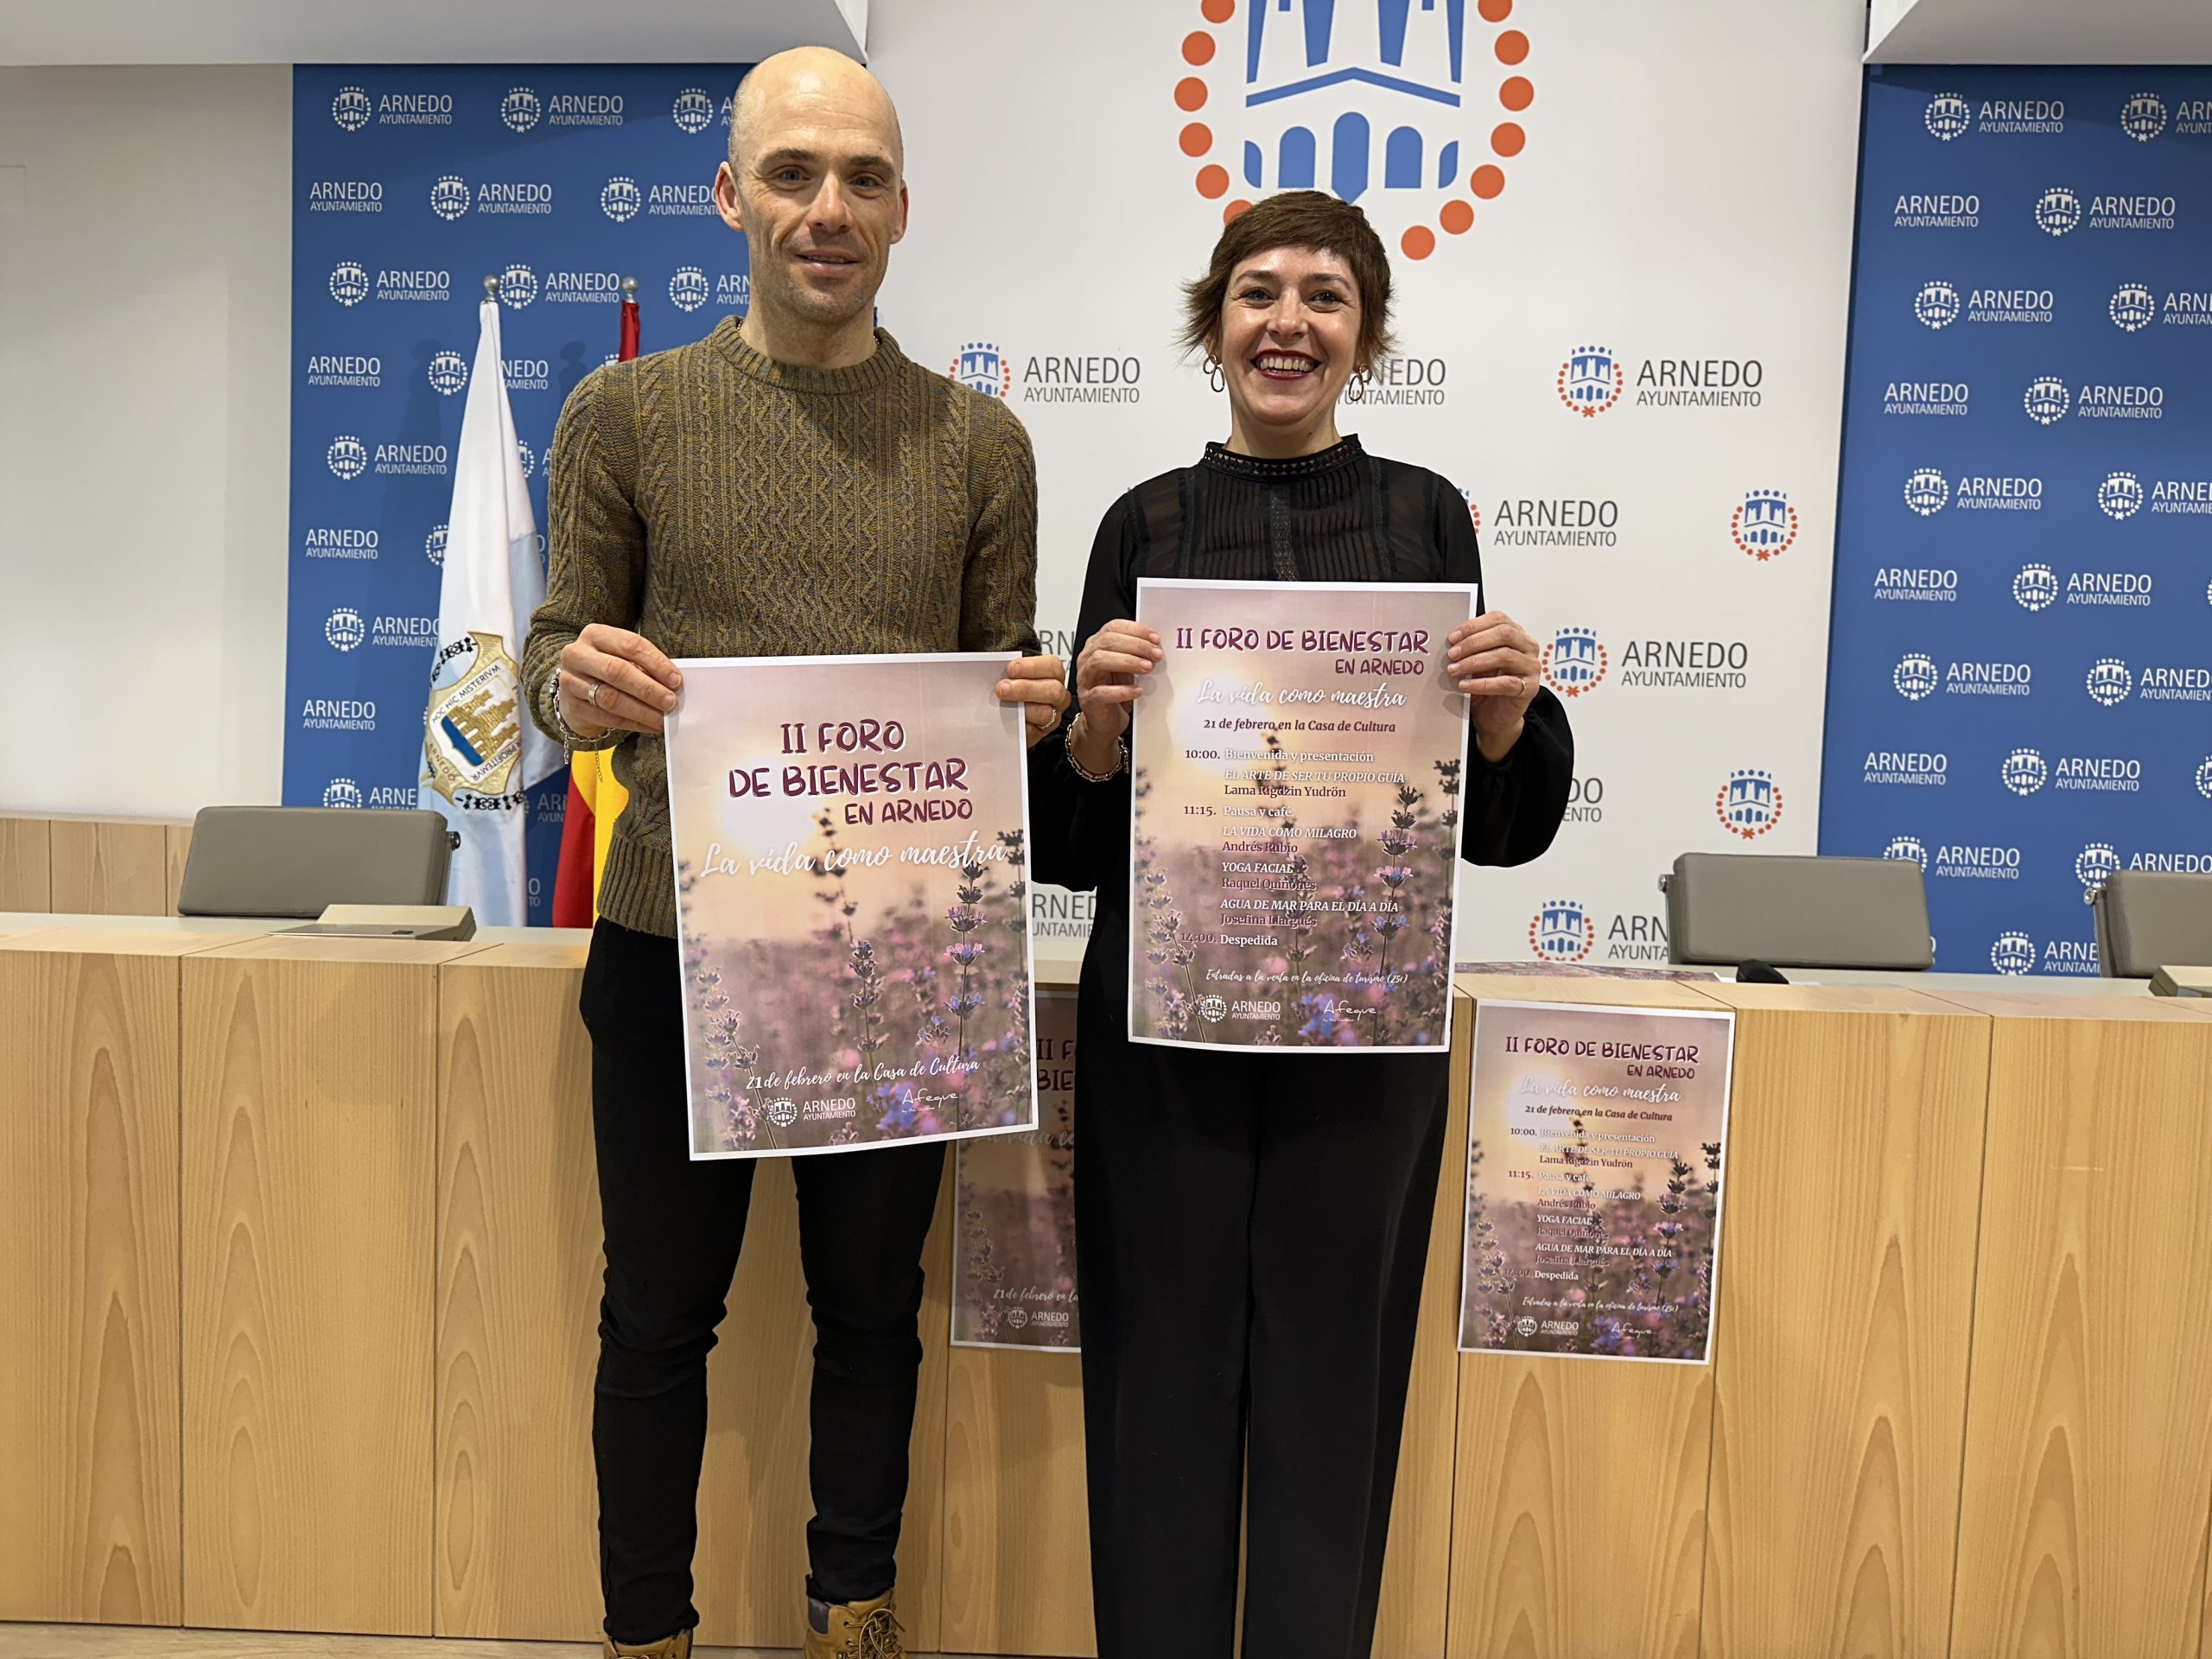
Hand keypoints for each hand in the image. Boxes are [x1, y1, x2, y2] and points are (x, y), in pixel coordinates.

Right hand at [558, 623, 681, 737]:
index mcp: (596, 635)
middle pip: (617, 671)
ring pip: (611, 698)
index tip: (676, 680)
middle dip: (648, 689)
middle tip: (671, 702)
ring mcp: (571, 682)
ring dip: (642, 710)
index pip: (630, 645)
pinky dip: (633, 723)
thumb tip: (674, 684)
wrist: (574, 691)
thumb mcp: (622, 658)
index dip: (656, 663)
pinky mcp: (573, 708)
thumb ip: (645, 666)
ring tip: (663, 718)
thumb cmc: (607, 670)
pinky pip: (607, 718)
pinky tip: (650, 726)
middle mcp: (578, 655)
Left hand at [996, 654, 1071, 747]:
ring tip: (1003, 704)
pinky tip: (1006, 720)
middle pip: (1053, 691)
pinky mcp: (1040, 732)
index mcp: (1053, 674)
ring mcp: (1052, 715)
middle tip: (1002, 688)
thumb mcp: (1011, 673)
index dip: (1032, 666)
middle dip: (1026, 689)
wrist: (1004, 709)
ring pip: (1045, 713)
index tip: (1011, 669)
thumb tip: (996, 669)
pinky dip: (1019, 726)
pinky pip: (1033, 732)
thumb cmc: (1011, 685)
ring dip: (1022, 708)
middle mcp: (1057, 695)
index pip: (1052, 666)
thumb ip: (1008, 670)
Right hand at [1074, 620, 1160, 744]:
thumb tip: (1156, 645)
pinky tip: (1138, 691)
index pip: (1112, 628)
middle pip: (1106, 641)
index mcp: (1096, 646)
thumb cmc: (1116, 691)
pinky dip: (1122, 690)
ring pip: (1099, 661)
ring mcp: (1085, 679)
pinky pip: (1101, 692)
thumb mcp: (1128, 668)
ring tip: (1147, 668)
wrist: (1105, 721)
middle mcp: (1087, 659)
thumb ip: (1137, 654)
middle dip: (1136, 645)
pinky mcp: (1088, 700)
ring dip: (1127, 662)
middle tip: (1156, 654)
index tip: (1155, 638)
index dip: (1135, 630)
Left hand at [1447, 611, 1539, 762]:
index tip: (1453, 637)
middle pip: (1504, 634)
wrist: (1495, 716)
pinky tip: (1464, 686)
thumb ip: (1470, 647)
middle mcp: (1528, 647)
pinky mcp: (1529, 688)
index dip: (1474, 626)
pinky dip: (1481, 684)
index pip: (1499, 619)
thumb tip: (1451, 640)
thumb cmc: (1487, 684)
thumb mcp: (1477, 661)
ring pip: (1505, 656)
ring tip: (1455, 669)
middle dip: (1473, 642)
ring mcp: (1531, 667)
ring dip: (1475, 662)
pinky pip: (1505, 683)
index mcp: (1517, 634)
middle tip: (1452, 654)